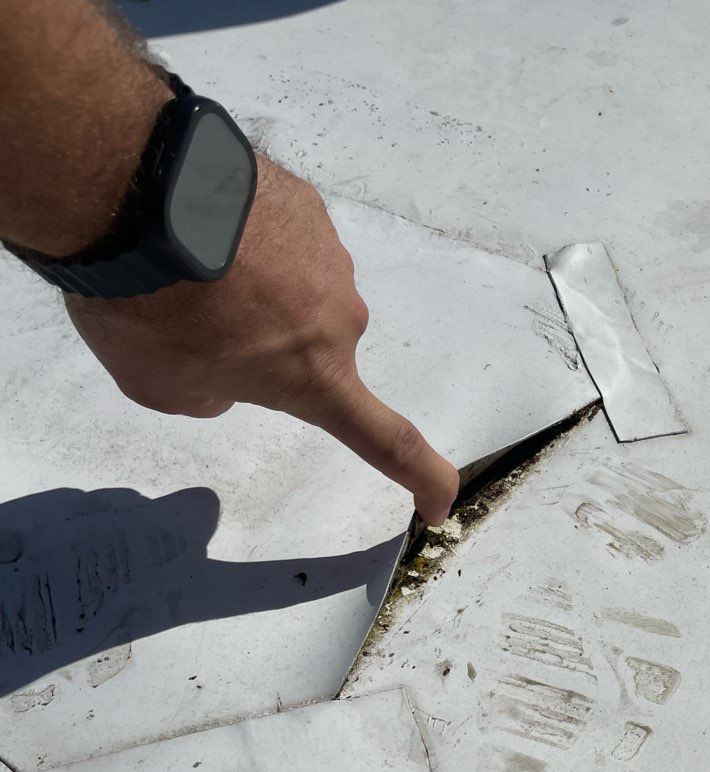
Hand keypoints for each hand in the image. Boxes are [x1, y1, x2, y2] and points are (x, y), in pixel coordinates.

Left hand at [64, 155, 460, 524]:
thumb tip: (227, 368)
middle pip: (313, 344)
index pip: (387, 441)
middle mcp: (341, 319)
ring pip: (297, 286)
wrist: (138, 194)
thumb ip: (210, 394)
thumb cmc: (151, 309)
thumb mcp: (161, 386)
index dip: (421, 478)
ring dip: (257, 286)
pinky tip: (198, 226)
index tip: (437, 505)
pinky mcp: (307, 204)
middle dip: (268, 342)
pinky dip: (248, 239)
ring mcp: (329, 255)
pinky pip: (282, 235)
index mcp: (316, 376)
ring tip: (188, 267)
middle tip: (195, 324)